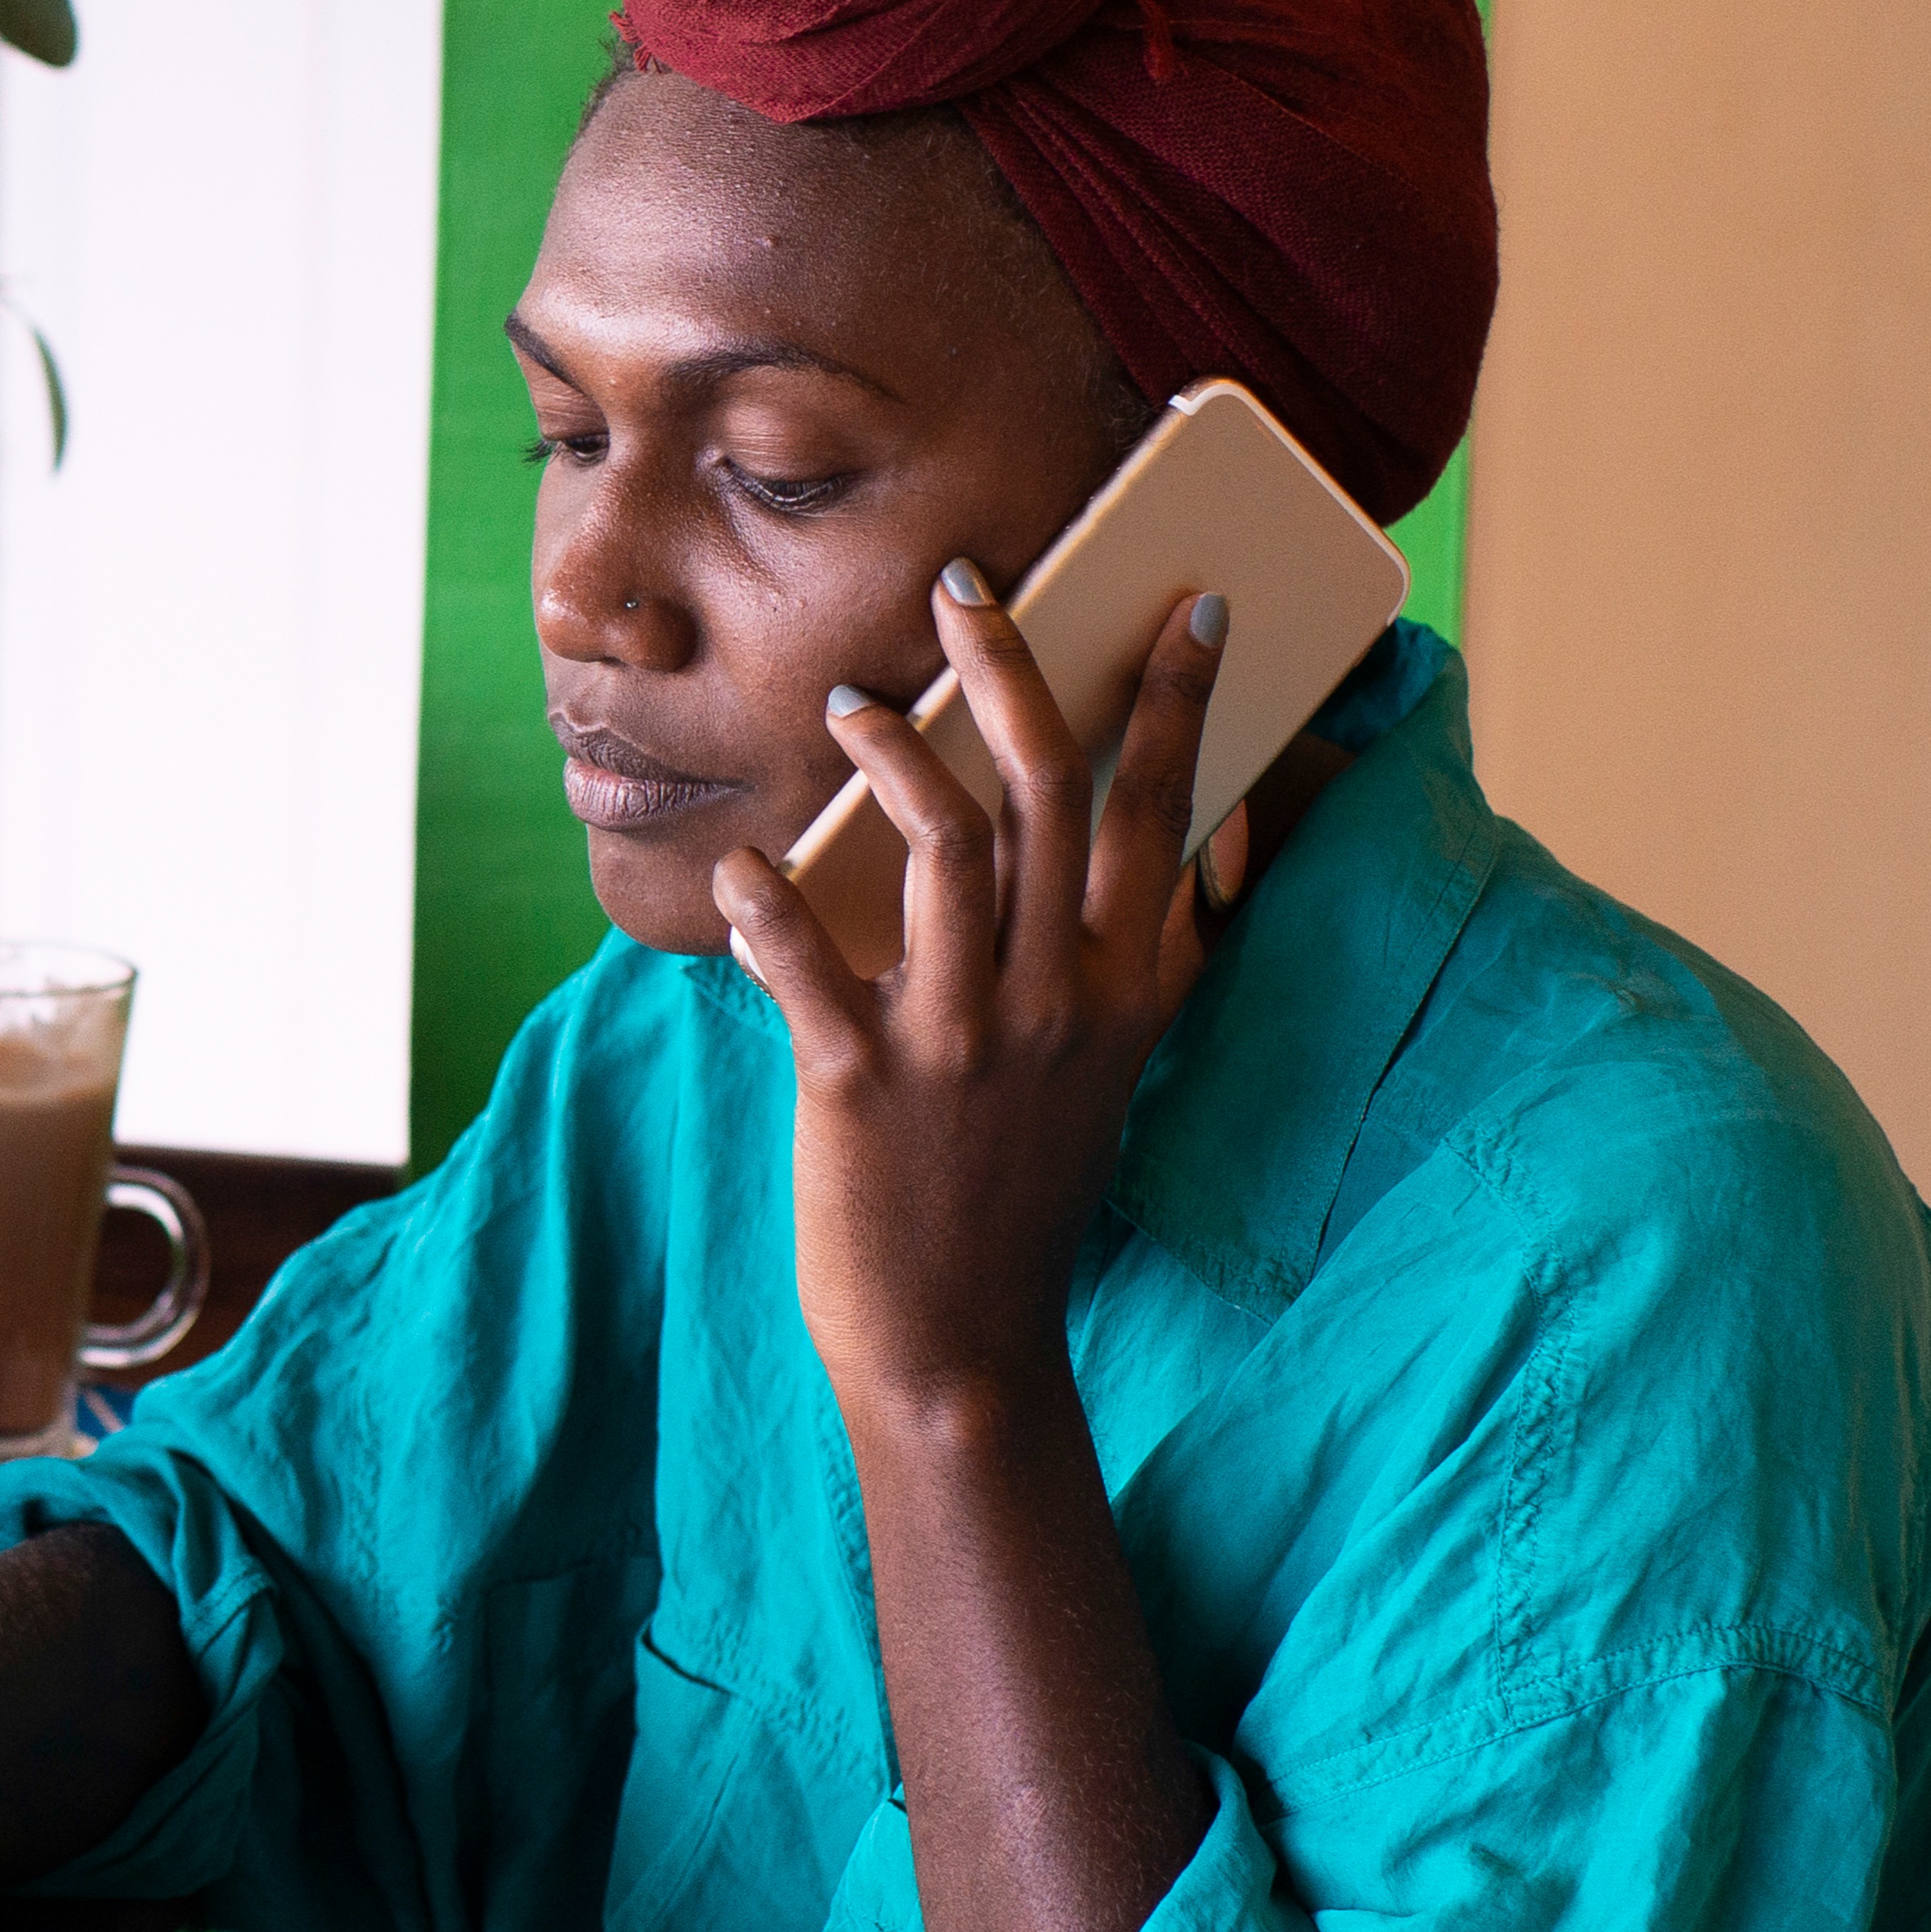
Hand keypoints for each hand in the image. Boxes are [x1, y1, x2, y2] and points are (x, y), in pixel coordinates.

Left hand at [706, 565, 1230, 1409]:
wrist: (962, 1345)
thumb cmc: (1021, 1187)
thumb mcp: (1110, 1068)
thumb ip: (1140, 960)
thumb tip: (1187, 851)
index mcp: (1126, 989)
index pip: (1164, 812)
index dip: (1179, 702)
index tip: (1191, 607)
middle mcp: (1059, 999)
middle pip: (1050, 792)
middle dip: (1011, 670)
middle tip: (968, 586)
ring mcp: (962, 1039)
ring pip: (943, 847)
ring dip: (893, 757)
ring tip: (852, 704)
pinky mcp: (863, 1081)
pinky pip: (805, 961)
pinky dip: (764, 902)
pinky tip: (739, 866)